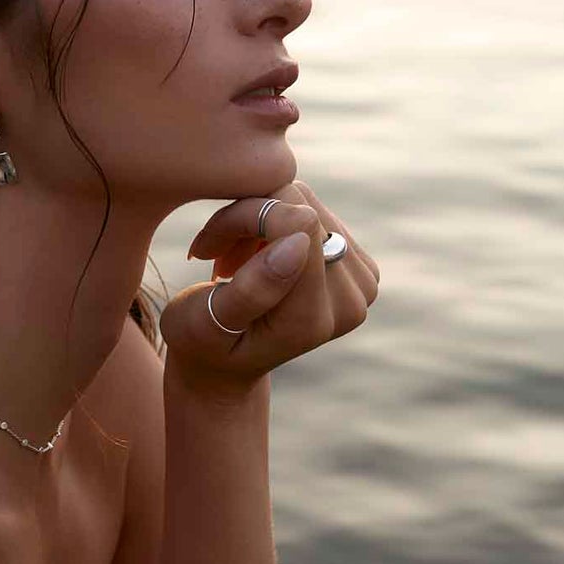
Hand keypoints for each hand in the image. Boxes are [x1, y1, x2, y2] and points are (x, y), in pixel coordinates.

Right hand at [159, 181, 379, 397]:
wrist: (227, 362)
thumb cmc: (202, 342)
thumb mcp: (205, 323)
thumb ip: (250, 290)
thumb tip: (299, 241)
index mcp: (311, 320)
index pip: (298, 224)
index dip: (244, 218)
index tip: (206, 247)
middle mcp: (350, 302)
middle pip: (302, 207)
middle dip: (246, 217)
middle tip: (211, 250)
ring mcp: (361, 283)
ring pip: (305, 200)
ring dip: (257, 218)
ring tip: (229, 257)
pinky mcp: (359, 264)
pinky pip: (314, 207)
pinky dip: (275, 219)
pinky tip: (254, 252)